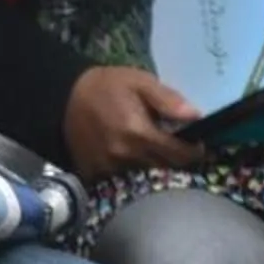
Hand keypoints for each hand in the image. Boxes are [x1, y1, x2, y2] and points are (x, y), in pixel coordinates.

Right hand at [62, 65, 204, 177]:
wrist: (65, 96)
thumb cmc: (107, 86)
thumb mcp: (141, 82)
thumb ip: (169, 99)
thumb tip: (196, 116)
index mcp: (139, 132)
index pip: (179, 154)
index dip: (194, 152)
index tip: (198, 146)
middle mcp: (124, 155)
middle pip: (164, 169)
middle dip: (177, 162)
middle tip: (181, 152)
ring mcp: (108, 168)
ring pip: (144, 178)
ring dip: (155, 170)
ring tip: (159, 157)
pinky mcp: (94, 174)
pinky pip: (121, 182)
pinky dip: (132, 175)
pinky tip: (135, 163)